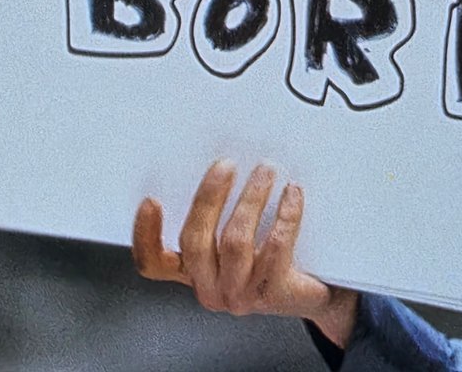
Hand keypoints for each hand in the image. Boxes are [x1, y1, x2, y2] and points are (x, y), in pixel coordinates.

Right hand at [132, 160, 358, 347]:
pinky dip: (284, 214)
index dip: (145, 235)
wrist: (316, 291)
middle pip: (195, 243)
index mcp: (194, 272)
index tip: (152, 199)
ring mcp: (240, 295)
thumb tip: (220, 165)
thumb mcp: (238, 237)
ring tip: (265, 170)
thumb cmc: (273, 254)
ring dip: (250, 199)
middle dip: (208, 198)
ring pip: (235, 242)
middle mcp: (211, 288)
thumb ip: (219, 212)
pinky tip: (292, 193)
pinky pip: (275, 247)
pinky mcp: (273, 293)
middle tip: (226, 165)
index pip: (155, 263)